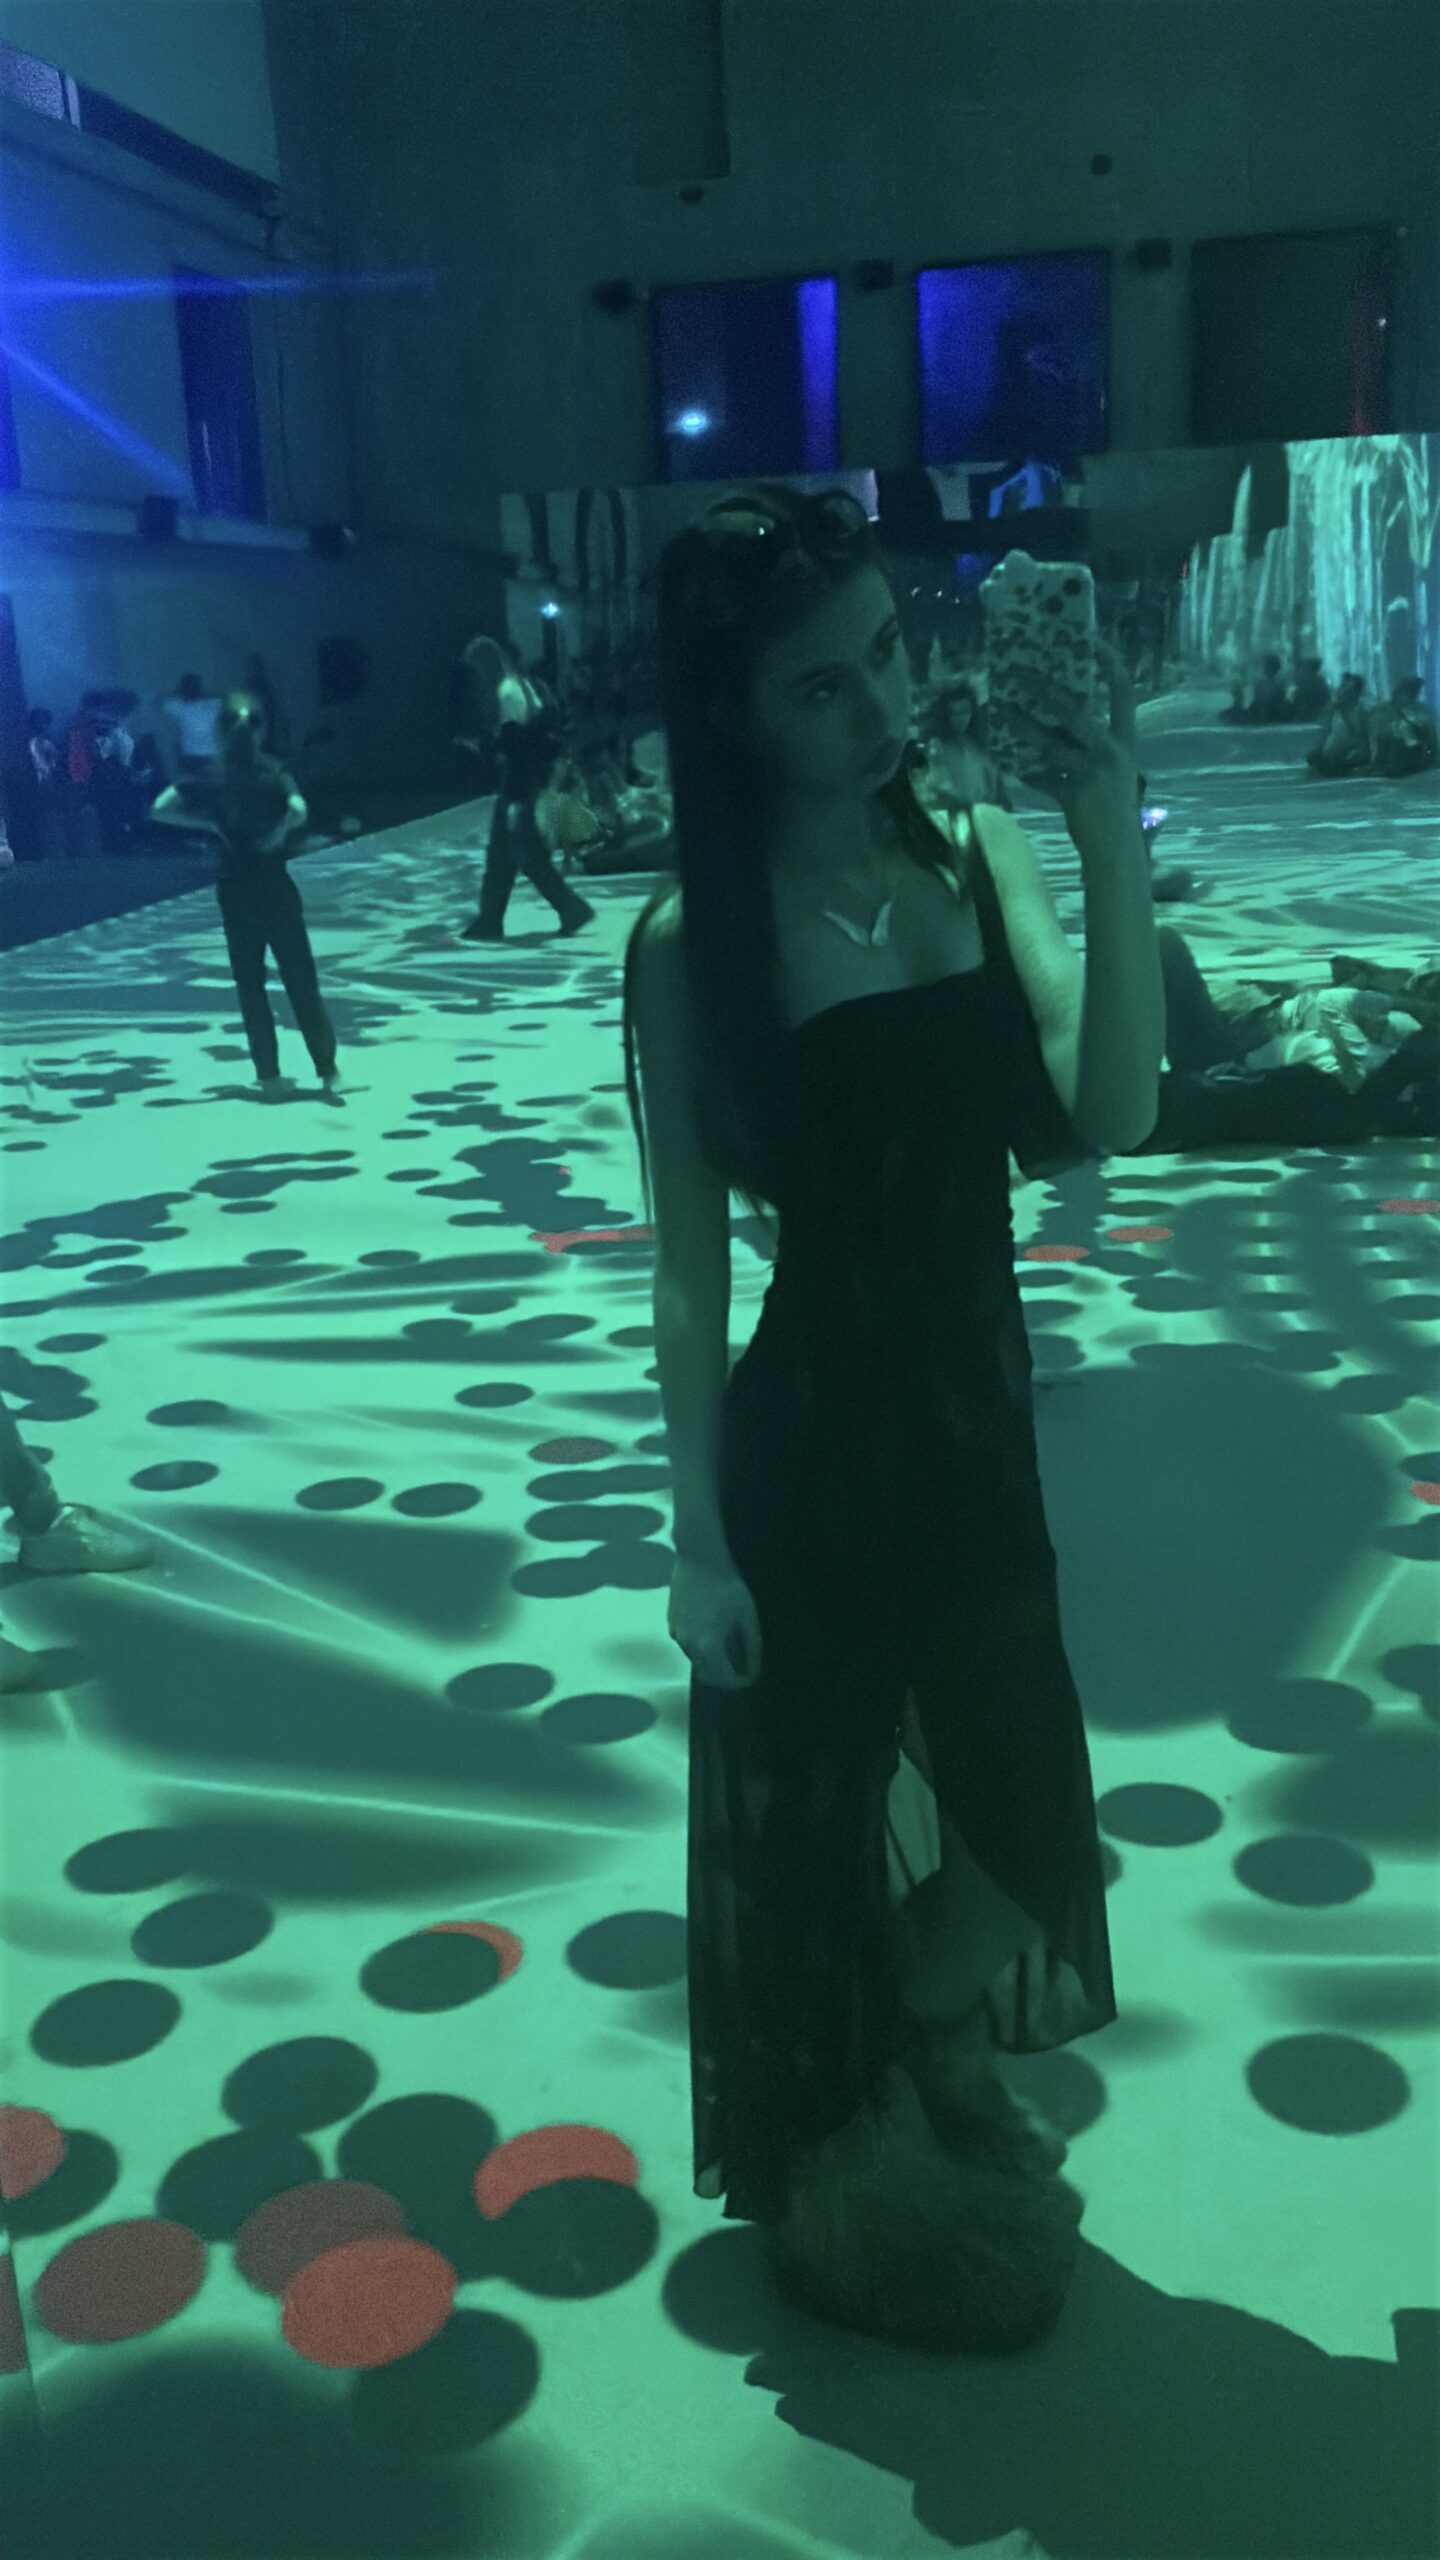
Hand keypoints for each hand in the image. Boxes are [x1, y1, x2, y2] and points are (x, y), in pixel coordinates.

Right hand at [668, 1554, 762, 1691]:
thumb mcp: (747, 1616)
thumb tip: (753, 1669)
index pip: (725, 1679)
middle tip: (742, 1668)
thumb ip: (751, 1647)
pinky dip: (702, 1650)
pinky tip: (714, 1633)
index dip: (741, 1681)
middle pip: (708, 1676)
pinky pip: (688, 1647)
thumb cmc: (727, 1586)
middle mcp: (689, 1646)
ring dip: (713, 1664)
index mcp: (709, 1646)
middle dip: (726, 1678)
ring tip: (730, 1649)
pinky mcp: (672, 1625)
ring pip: (696, 1663)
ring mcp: (677, 1636)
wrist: (698, 1559)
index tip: (752, 1675)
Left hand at [1005, 672, 1143, 859]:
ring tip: (1003, 712)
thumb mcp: (1112, 773)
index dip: (1110, 663)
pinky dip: (1026, 773)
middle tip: (1018, 674)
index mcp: (1125, 741)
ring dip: (1023, 728)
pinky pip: (1041, 778)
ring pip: (1050, 743)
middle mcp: (1111, 751)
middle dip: (1043, 690)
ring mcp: (1092, 772)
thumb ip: (1087, 750)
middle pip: (1074, 711)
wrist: (1116, 849)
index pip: (1123, 692)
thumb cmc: (1114, 810)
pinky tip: (1013, 767)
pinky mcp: (1072, 793)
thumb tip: (1051, 730)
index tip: (1092, 640)